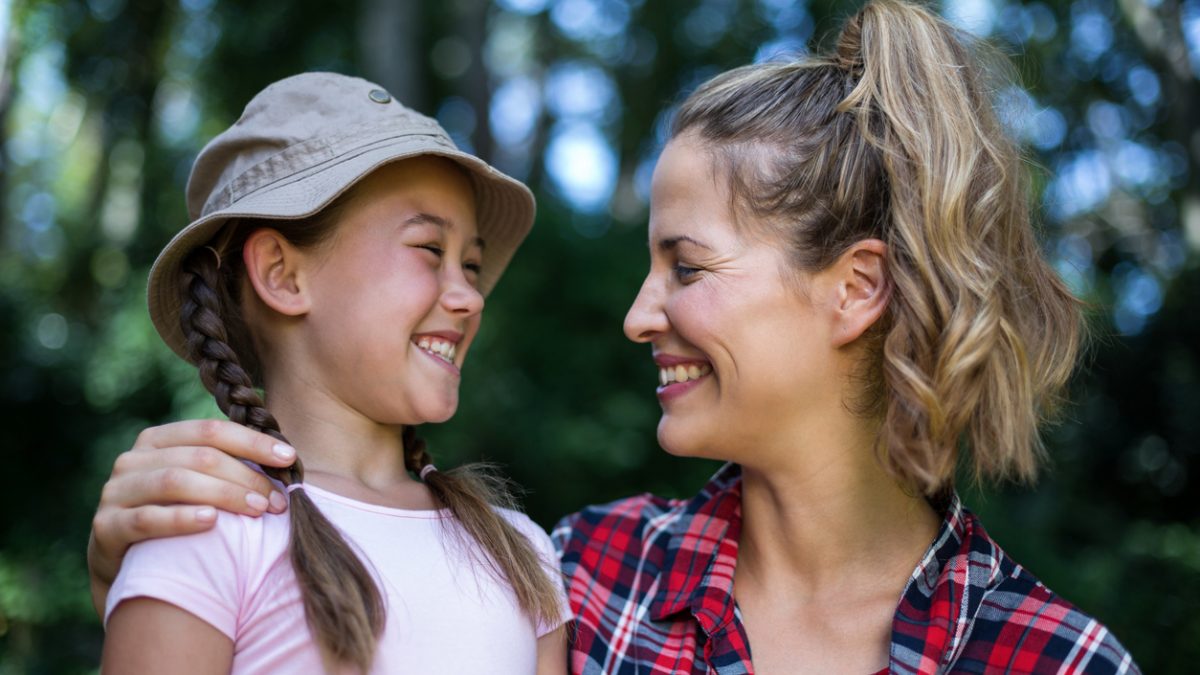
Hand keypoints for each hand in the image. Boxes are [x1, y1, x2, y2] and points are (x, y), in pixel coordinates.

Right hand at [88, 420, 294, 618]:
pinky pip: (146, 518)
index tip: (289, 458)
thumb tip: (287, 459)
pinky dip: (181, 519)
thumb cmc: (176, 522)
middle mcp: (132, 460)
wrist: (129, 573)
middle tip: (278, 500)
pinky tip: (211, 522)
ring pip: (175, 481)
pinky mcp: (105, 528)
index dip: (253, 442)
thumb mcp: (198, 488)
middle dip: (246, 476)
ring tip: (258, 510)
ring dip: (223, 494)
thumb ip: (228, 468)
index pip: (211, 430)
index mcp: (157, 440)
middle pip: (199, 457)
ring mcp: (115, 492)